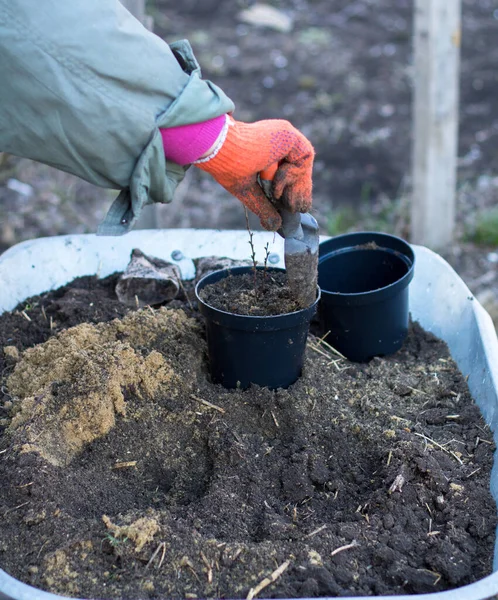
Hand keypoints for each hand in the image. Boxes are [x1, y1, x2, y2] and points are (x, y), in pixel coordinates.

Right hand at [194, 116, 314, 230]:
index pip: (290, 170)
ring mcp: (284, 135)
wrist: (220, 151)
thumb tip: (275, 226)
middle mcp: (278, 141)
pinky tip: (274, 186)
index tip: (293, 208)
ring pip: (304, 165)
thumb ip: (264, 206)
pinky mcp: (289, 134)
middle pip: (301, 168)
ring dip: (293, 186)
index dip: (295, 189)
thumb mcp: (249, 193)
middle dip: (300, 191)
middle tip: (294, 208)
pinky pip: (304, 157)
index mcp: (267, 151)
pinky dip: (290, 176)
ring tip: (277, 196)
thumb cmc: (228, 168)